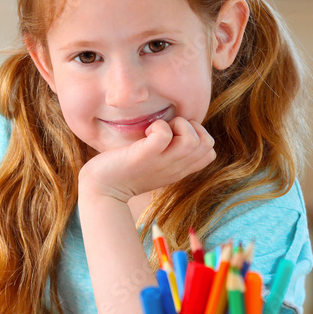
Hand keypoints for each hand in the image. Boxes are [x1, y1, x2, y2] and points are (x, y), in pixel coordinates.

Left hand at [79, 117, 215, 202]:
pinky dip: (157, 127)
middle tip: (168, 131)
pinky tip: (145, 134)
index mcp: (180, 169)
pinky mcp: (144, 156)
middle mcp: (175, 167)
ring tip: (157, 131)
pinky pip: (163, 135)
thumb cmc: (126, 171)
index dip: (198, 135)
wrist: (102, 188)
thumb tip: (178, 128)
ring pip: (193, 140)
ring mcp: (162, 163)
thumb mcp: (156, 164)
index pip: (210, 151)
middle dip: (191, 127)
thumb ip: (171, 151)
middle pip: (207, 143)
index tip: (175, 135)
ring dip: (178, 125)